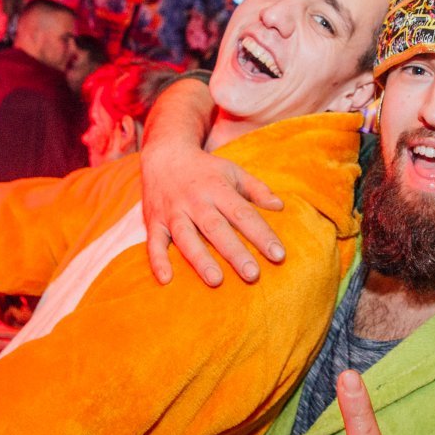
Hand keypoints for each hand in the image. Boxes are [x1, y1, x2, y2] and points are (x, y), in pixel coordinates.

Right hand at [141, 140, 283, 286]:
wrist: (164, 154)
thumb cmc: (206, 169)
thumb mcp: (233, 171)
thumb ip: (257, 189)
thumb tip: (279, 207)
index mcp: (218, 188)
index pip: (243, 214)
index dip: (261, 234)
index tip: (278, 254)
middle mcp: (195, 201)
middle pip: (216, 228)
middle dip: (235, 252)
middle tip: (253, 274)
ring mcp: (173, 212)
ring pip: (186, 237)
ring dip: (200, 259)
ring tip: (216, 280)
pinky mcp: (154, 221)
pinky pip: (154, 242)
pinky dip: (158, 260)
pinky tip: (167, 279)